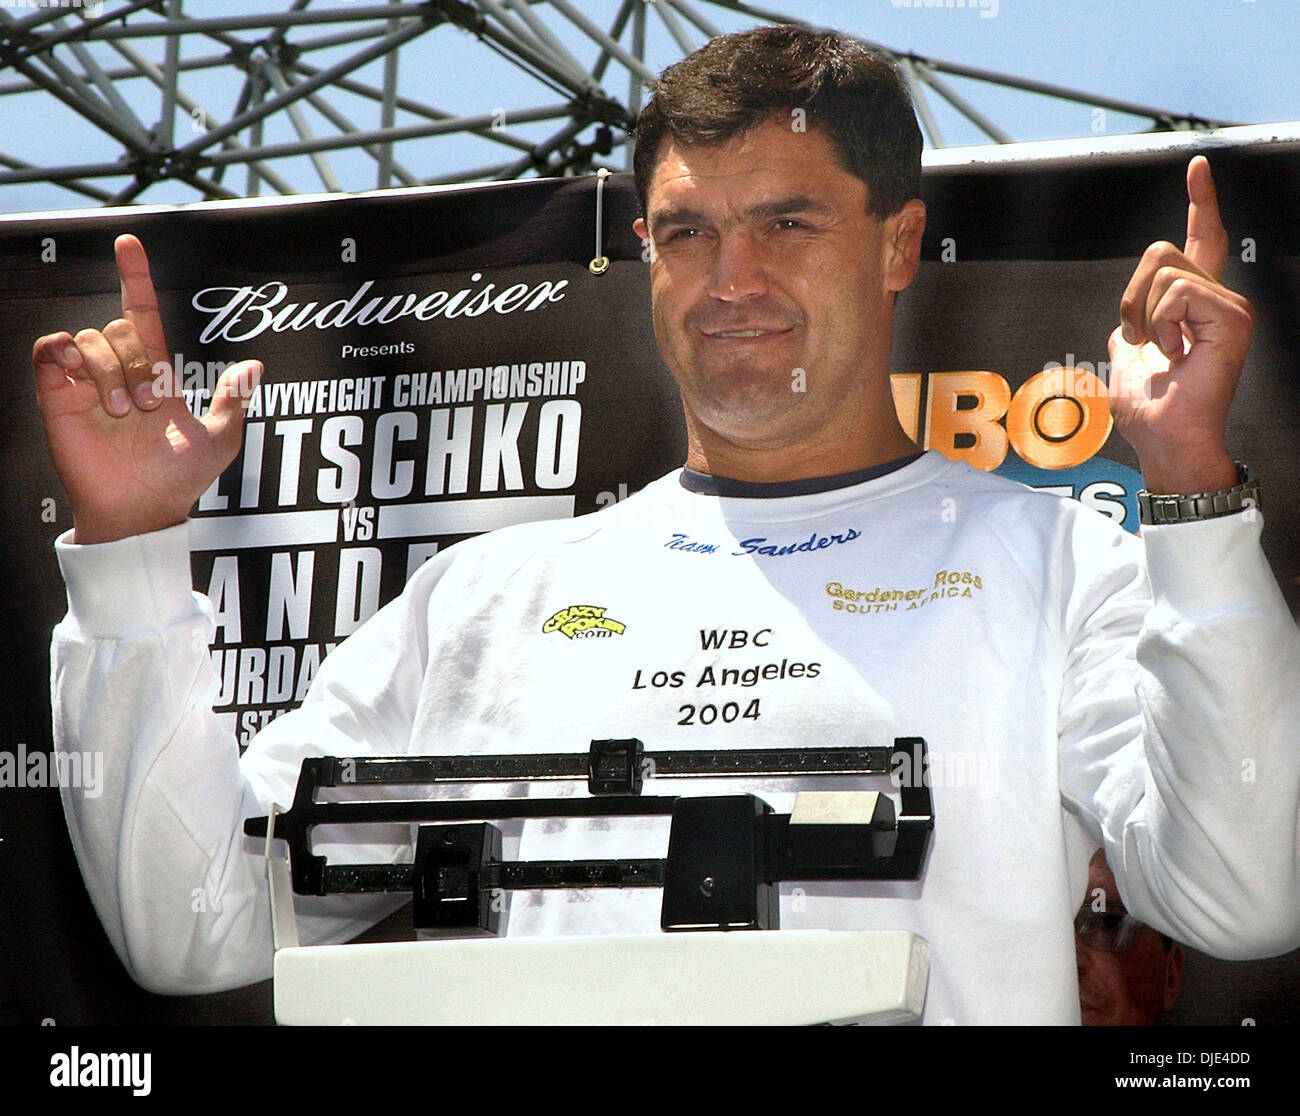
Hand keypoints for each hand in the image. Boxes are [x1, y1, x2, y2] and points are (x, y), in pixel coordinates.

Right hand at [33, 234, 261, 543]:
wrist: (142, 507)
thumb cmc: (179, 478)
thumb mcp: (219, 438)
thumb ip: (234, 400)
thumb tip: (255, 366)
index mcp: (152, 371)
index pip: (140, 312)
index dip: (135, 277)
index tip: (129, 243)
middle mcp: (117, 370)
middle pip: (121, 328)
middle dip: (139, 363)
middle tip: (147, 406)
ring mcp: (85, 381)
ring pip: (91, 337)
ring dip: (112, 372)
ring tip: (122, 412)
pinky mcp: (56, 394)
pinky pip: (49, 349)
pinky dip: (64, 353)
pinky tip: (79, 377)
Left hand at [1106, 156, 1252, 492]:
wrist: (1163, 437)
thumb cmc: (1149, 409)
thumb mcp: (1127, 354)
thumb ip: (1132, 326)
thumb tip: (1128, 325)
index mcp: (1193, 304)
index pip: (1201, 241)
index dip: (1200, 203)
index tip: (1197, 167)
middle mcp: (1218, 298)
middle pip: (1161, 251)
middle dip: (1132, 295)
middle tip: (1143, 340)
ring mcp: (1230, 306)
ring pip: (1165, 272)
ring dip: (1146, 316)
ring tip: (1164, 352)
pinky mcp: (1234, 318)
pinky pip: (1178, 293)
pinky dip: (1162, 324)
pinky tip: (1177, 353)